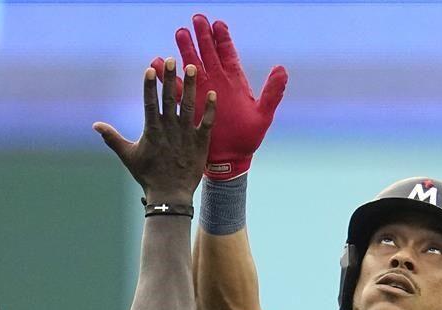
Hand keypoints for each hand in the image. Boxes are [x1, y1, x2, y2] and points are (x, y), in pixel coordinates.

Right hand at [94, 59, 216, 203]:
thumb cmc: (148, 176)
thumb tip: (95, 125)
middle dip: (170, 78)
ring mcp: (186, 134)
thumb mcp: (128, 156)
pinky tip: (212, 93)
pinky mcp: (200, 142)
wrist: (170, 195)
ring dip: (190, 86)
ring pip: (188, 105)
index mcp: (152, 130)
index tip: (151, 68)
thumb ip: (112, 138)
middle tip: (172, 59)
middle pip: (169, 98)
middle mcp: (169, 129)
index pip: (150, 102)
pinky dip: (210, 108)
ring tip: (192, 67)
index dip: (150, 85)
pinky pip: (207, 122)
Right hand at [152, 14, 285, 179]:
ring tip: (180, 34)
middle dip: (203, 36)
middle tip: (196, 19)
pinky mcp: (191, 104)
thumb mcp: (263, 115)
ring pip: (192, 65)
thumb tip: (281, 69)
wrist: (230, 158)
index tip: (218, 23)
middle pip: (208, 53)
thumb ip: (272, 92)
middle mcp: (217, 81)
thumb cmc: (248, 137)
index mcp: (234, 81)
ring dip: (186, 50)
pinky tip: (160, 63)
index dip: (223, 38)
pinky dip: (169, 76)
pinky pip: (179, 87)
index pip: (228, 53)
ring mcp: (203, 91)